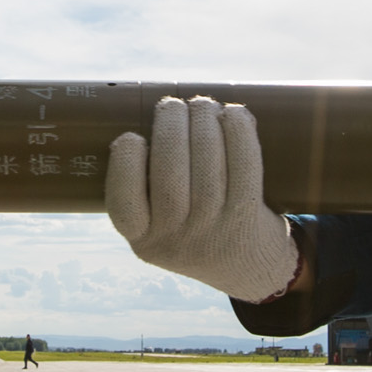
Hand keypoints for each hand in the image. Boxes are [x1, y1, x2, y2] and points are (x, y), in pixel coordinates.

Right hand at [105, 95, 301, 303]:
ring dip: (204, 123)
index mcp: (143, 238)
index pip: (124, 201)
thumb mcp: (157, 225)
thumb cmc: (193, 229)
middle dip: (170, 126)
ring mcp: (213, 230)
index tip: (132, 136)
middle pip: (169, 176)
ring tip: (201, 104)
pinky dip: (240, 134)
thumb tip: (150, 117)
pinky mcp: (248, 217)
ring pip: (208, 168)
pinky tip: (234, 114)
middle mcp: (176, 239)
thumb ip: (143, 187)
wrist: (246, 267)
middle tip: (172, 104)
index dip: (126, 162)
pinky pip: (244, 169)